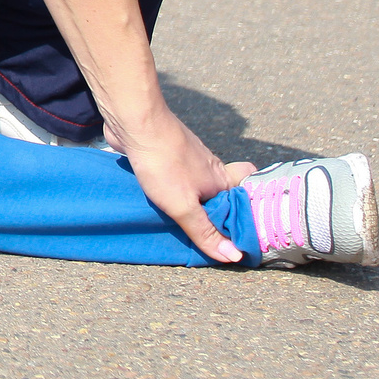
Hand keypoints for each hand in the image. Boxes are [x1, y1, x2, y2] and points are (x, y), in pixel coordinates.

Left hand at [105, 106, 256, 263]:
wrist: (136, 122)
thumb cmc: (163, 163)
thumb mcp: (184, 206)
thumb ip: (205, 231)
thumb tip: (234, 256)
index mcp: (222, 181)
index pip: (243, 207)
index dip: (242, 224)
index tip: (236, 245)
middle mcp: (211, 169)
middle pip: (222, 196)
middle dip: (216, 214)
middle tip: (208, 236)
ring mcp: (189, 160)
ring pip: (199, 186)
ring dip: (194, 202)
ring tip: (185, 223)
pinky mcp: (169, 155)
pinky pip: (178, 177)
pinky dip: (176, 189)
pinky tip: (163, 199)